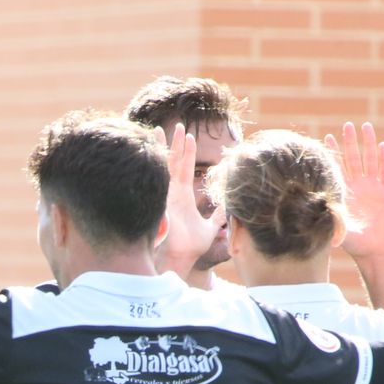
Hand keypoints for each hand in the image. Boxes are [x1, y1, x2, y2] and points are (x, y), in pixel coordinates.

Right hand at [154, 122, 222, 278]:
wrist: (183, 258)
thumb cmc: (193, 247)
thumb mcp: (210, 228)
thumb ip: (218, 216)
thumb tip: (229, 208)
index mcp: (183, 196)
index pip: (185, 168)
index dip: (187, 152)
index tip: (188, 136)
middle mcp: (173, 192)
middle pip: (173, 162)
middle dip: (175, 144)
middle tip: (177, 125)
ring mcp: (166, 195)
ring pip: (164, 166)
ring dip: (164, 147)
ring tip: (161, 129)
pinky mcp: (162, 200)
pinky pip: (160, 177)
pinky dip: (157, 163)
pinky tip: (154, 148)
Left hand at [327, 120, 383, 261]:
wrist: (376, 251)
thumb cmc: (354, 244)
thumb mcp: (340, 231)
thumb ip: (332, 221)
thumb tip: (319, 213)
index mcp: (345, 193)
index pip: (337, 168)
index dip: (333, 153)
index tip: (326, 137)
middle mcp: (358, 187)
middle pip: (354, 159)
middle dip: (350, 142)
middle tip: (347, 125)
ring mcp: (373, 187)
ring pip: (371, 160)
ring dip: (368, 144)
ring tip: (365, 127)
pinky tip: (382, 146)